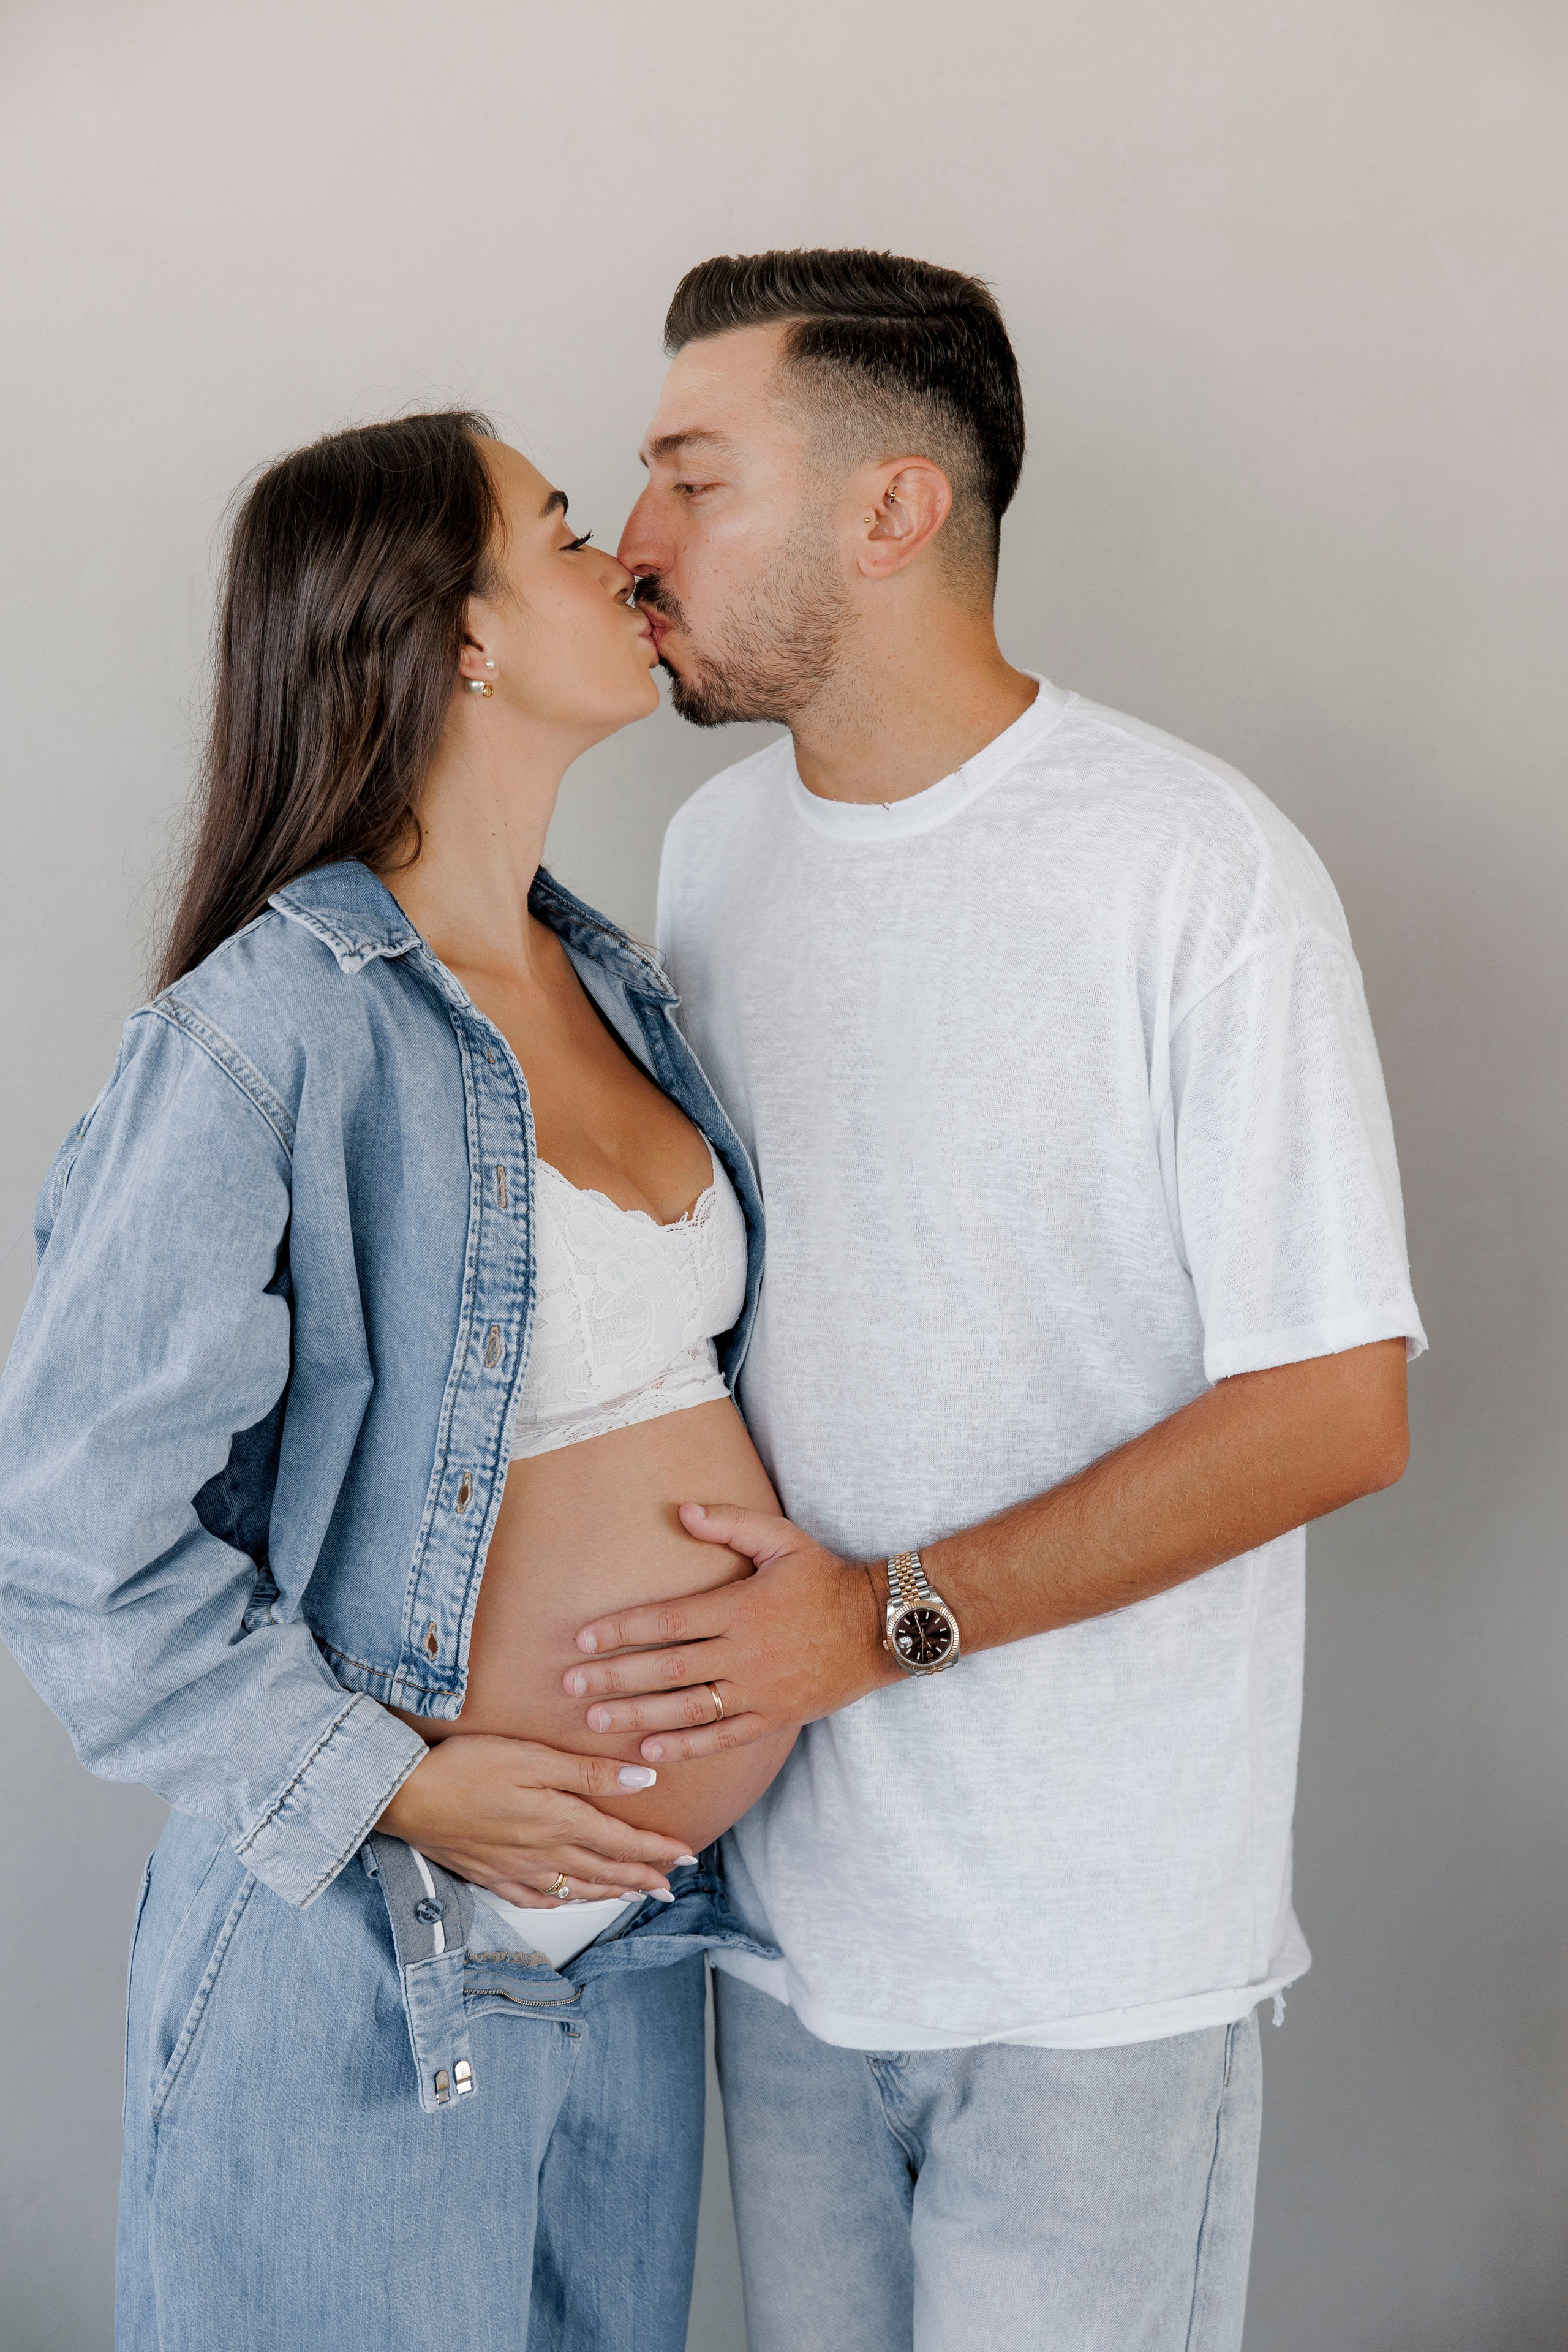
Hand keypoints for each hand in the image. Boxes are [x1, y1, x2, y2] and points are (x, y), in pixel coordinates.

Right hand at [374, 1734, 697, 1906]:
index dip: (657, 1849)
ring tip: (634, 1895)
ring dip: (610, 1892)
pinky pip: (536, 1898)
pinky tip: (568, 1901)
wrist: (406, 1798)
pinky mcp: (489, 1874)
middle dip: (643, 1876)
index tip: (687, 1855)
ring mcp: (516, 1869)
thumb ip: (589, 1773)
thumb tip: (642, 1783)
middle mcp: (544, 1853)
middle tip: (671, 1883)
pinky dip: (562, 1902)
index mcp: (560, 1821)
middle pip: (605, 1870)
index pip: (622, 1841)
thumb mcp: (534, 1757)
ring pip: (576, 1888)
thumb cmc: (467, 1766)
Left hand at [565, 1505, 895, 1761]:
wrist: (879, 1626)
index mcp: (739, 1607)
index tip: (584, 1638)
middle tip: (570, 1685)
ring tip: (595, 1720)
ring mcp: (758, 1690)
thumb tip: (681, 1511)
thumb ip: (730, 1522)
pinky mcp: (773, 1718)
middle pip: (667, 1668)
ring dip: (638, 1716)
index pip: (668, 1620)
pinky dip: (685, 1748)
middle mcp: (743, 1652)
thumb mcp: (782, 1539)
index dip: (623, 1630)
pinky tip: (649, 1753)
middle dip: (615, 1676)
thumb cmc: (825, 1578)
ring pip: (687, 1708)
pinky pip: (722, 1738)